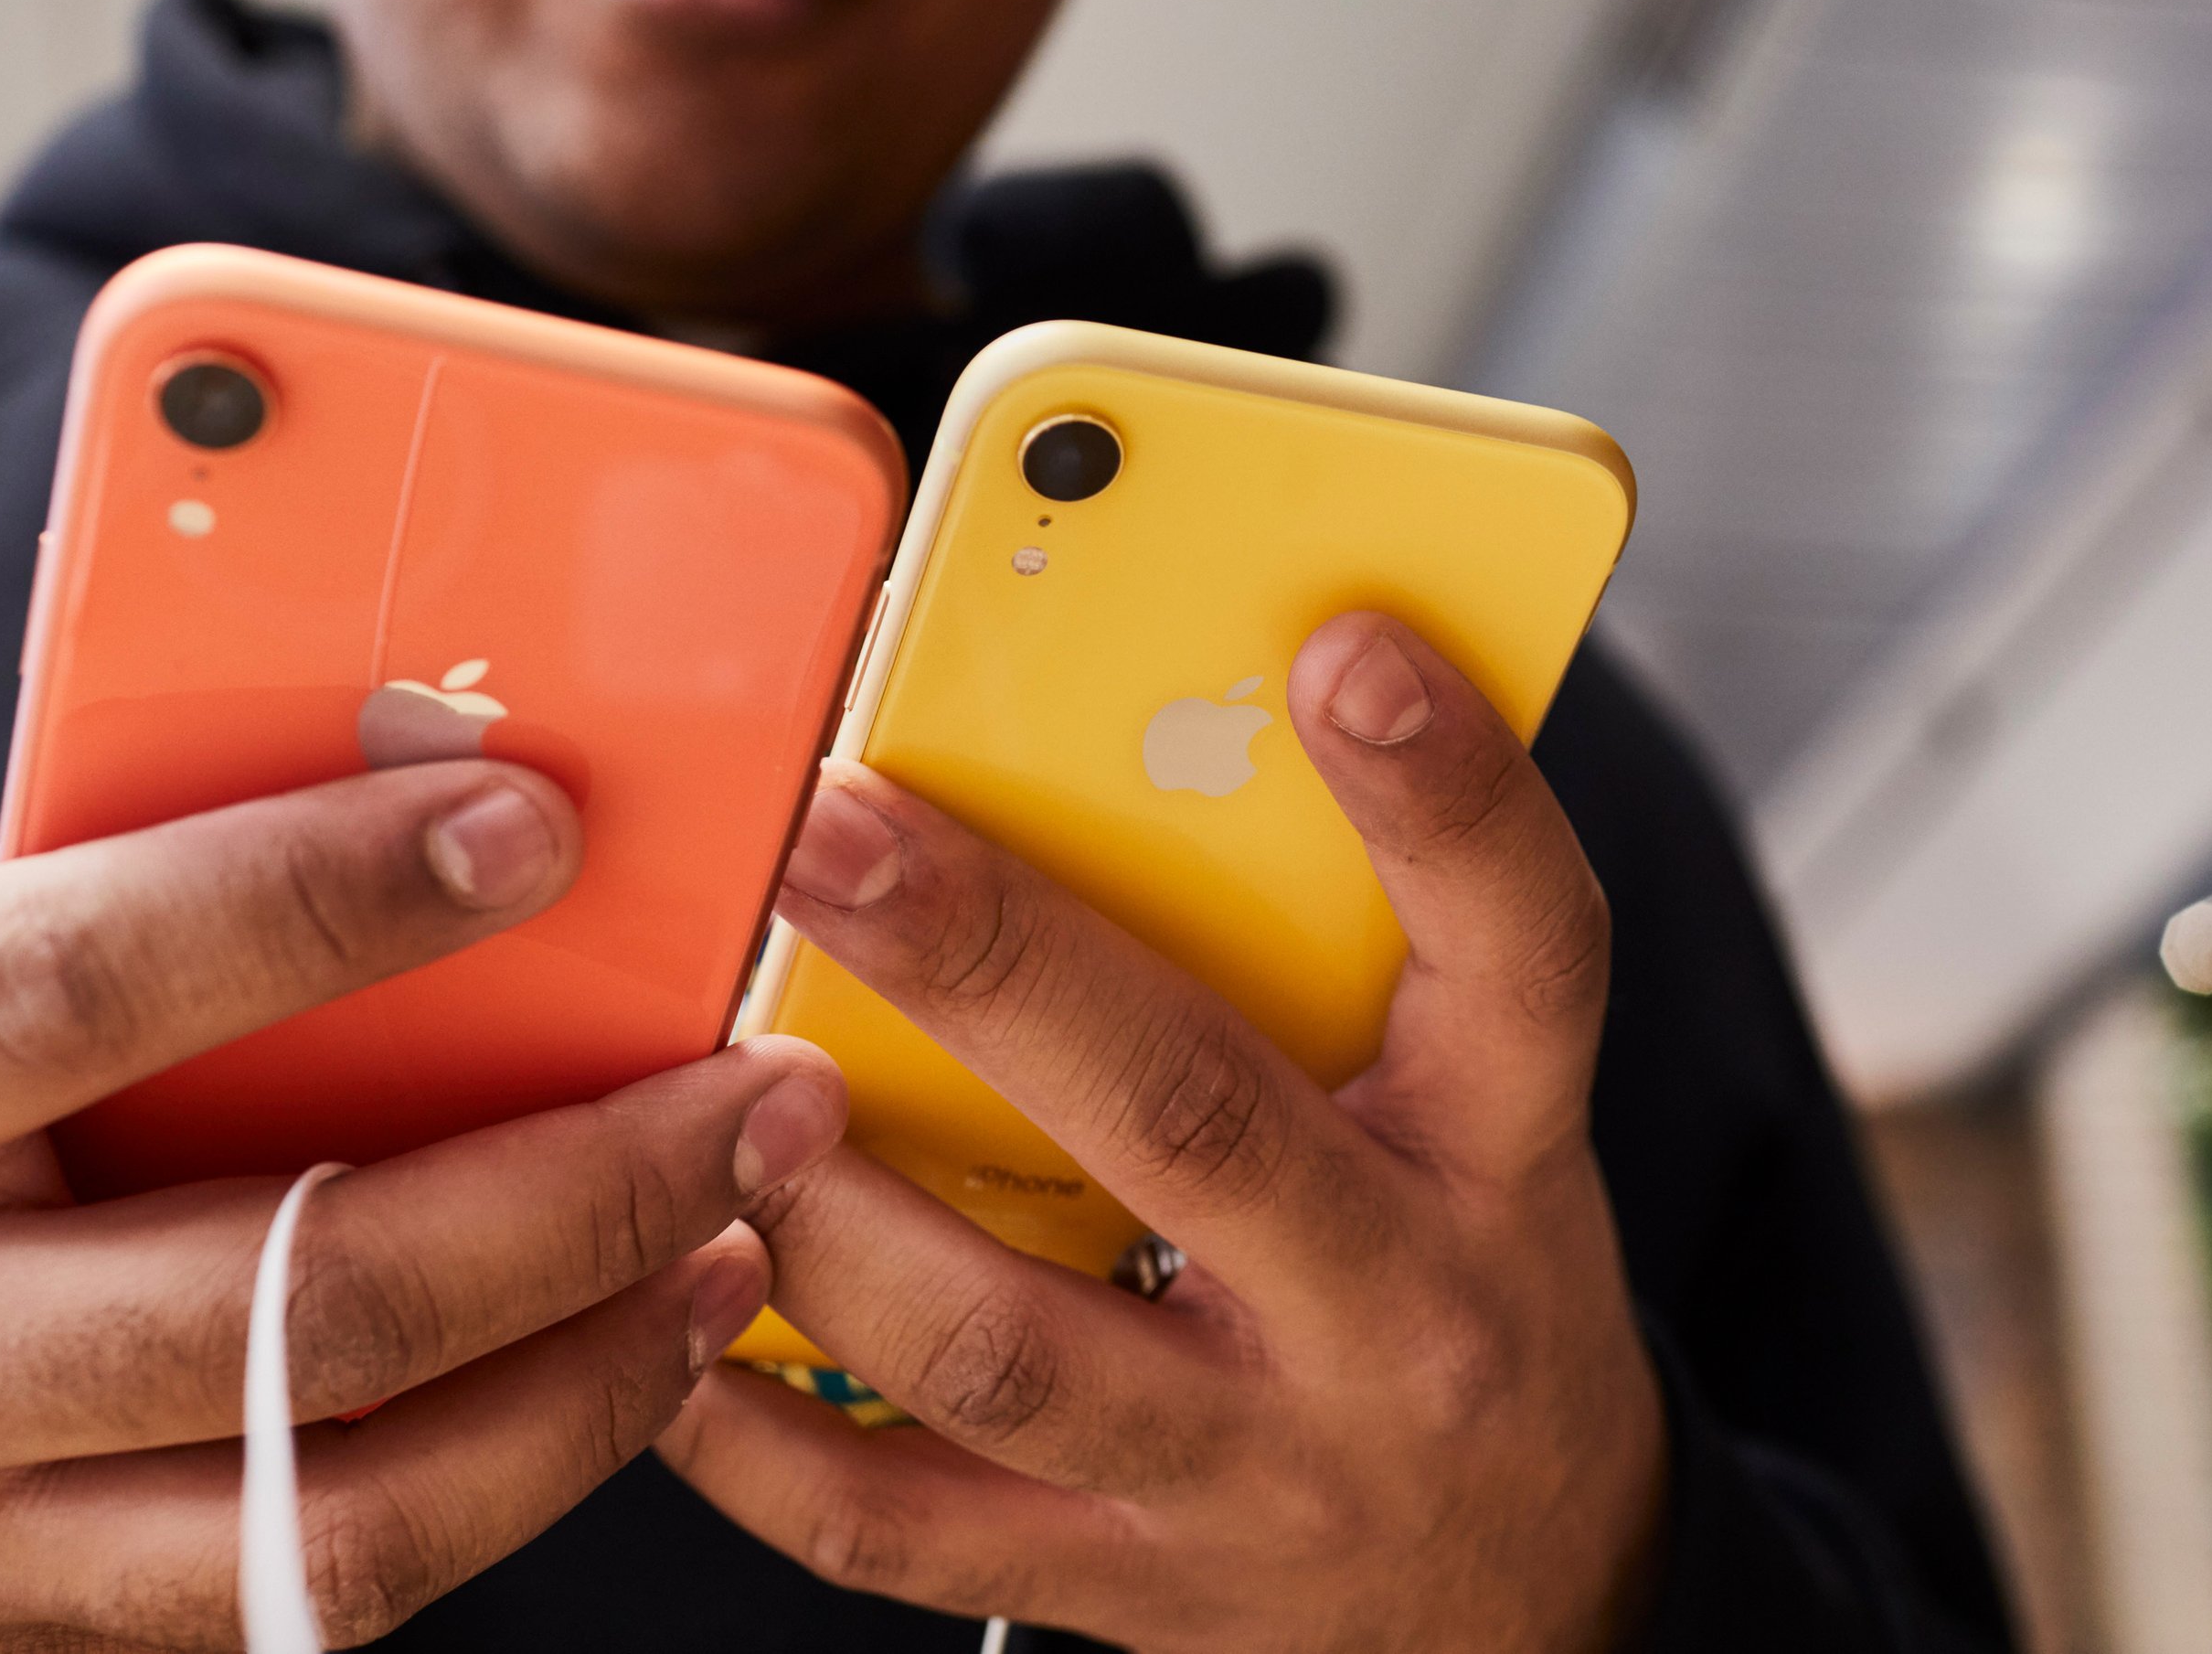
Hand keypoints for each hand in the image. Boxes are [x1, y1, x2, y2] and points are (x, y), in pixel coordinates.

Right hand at [0, 764, 845, 1649]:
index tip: (534, 823)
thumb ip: (54, 908)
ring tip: (734, 1241)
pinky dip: (498, 1477)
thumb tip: (359, 810)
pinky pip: (303, 1586)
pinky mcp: (21, 1640)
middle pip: (288, 1305)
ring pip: (335, 1515)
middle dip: (573, 1193)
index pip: (82, 989)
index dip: (323, 901)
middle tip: (752, 1088)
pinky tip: (607, 1363)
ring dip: (590, 1378)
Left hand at [664, 613, 1667, 1652]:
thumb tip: (1167, 723)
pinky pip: (907, 1526)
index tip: (1343, 651)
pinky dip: (760, 1435)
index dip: (1446, 799)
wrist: (1535, 1577)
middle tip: (837, 830)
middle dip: (990, 963)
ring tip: (728, 1088)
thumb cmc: (1468, 1274)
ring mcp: (1250, 1464)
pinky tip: (675, 1325)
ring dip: (832, 1211)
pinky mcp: (1127, 1582)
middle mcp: (1388, 1308)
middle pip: (1190, 1119)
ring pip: (1007, 1345)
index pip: (1522, 952)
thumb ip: (1361, 942)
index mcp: (1498, 1149)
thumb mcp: (1488, 1108)